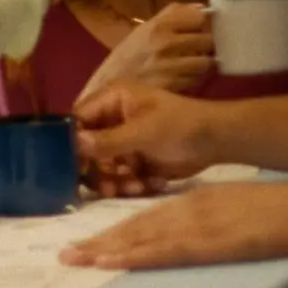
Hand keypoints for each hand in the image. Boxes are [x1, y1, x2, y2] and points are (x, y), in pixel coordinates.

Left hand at [60, 182, 287, 269]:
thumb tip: (183, 230)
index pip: (146, 216)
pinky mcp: (204, 243)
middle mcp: (186, 209)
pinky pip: (160, 250)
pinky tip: (108, 259)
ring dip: (105, 249)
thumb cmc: (275, 209)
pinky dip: (131, 254)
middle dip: (99, 240)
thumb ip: (205, 216)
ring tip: (76, 257)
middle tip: (67, 252)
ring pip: (140, 237)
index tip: (89, 241)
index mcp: (194, 200)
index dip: (115, 229)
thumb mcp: (231, 205)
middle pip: (134, 226)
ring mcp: (193, 226)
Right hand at [73, 82, 215, 197]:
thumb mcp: (143, 132)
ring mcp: (123, 141)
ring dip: (115, 180)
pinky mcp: (134, 160)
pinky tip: (149, 183)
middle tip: (107, 187)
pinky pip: (119, 176)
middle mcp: (113, 119)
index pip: (79, 119)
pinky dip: (130, 183)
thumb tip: (74, 144)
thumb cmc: (180, 125)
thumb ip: (108, 140)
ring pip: (103, 166)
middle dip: (97, 169)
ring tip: (134, 187)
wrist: (216, 142)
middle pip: (87, 147)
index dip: (72, 142)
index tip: (73, 165)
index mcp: (112, 100)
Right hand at [81, 3, 212, 96]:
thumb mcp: (146, 28)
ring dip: (202, 64)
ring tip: (192, 64)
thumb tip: (202, 7)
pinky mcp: (173, 86)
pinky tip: (184, 77)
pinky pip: (197, 80)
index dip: (201, 24)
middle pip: (208, 40)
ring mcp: (171, 66)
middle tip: (198, 49)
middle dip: (205, 45)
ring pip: (206, 62)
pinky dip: (194, 79)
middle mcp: (167, 43)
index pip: (199, 17)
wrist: (108, 84)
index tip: (198, 29)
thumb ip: (174, 14)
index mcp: (159, 25)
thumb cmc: (129, 54)